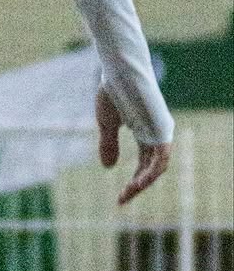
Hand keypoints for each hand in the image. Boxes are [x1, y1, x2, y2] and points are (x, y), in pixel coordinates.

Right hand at [96, 86, 171, 204]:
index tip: (119, 198)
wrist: (118, 71)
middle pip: (151, 169)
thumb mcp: (106, 123)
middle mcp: (156, 134)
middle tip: (122, 200)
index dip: (133, 182)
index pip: (144, 164)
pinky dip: (151, 172)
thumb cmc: (113, 90)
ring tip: (129, 192)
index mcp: (144, 132)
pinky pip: (161, 158)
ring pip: (158, 167)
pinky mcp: (163, 129)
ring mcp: (161, 132)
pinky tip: (138, 181)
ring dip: (144, 182)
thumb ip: (109, 144)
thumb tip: (108, 168)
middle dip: (136, 186)